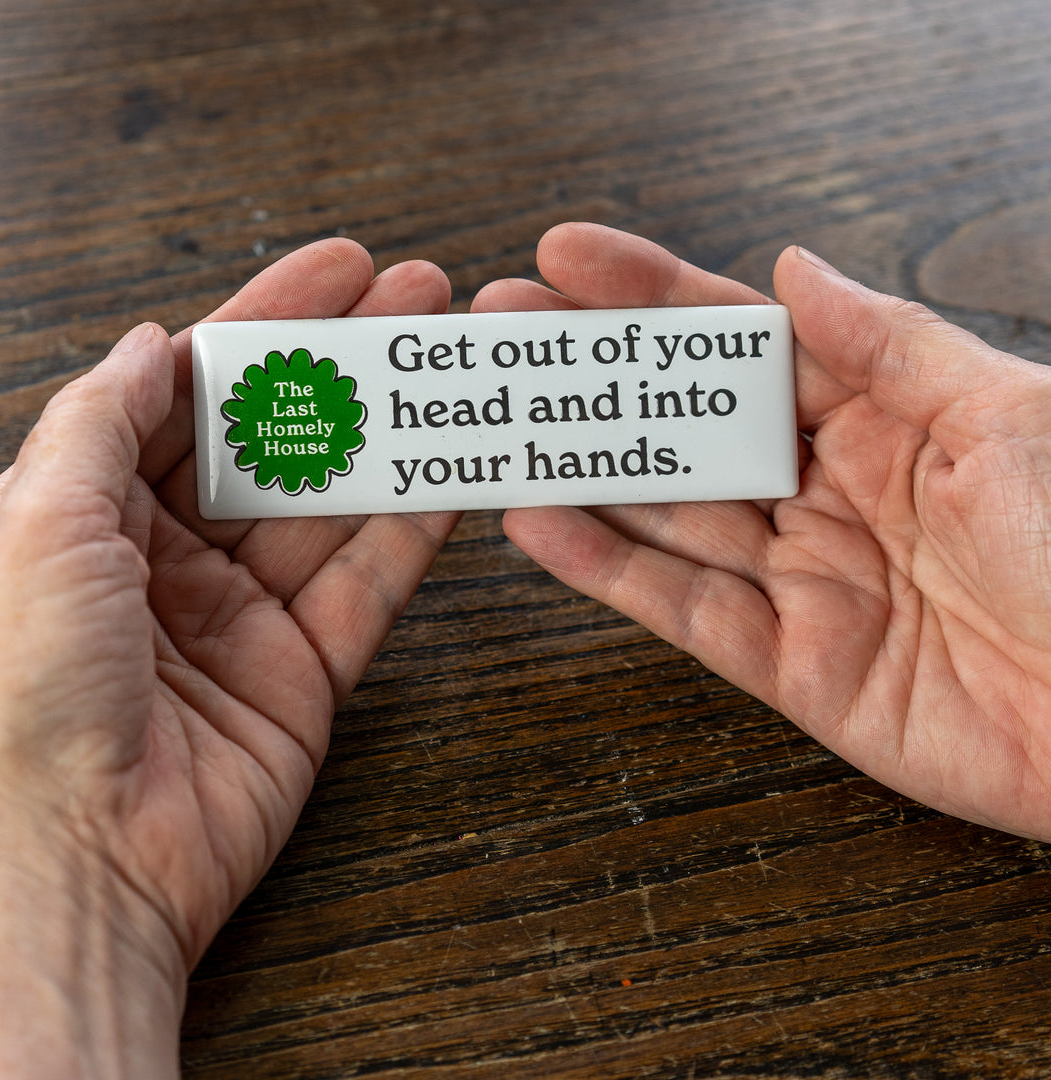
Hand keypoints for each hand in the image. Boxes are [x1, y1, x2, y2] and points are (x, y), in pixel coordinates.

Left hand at [0, 239, 457, 1076]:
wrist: (68, 865)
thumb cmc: (17, 699)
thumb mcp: (33, 527)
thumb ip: (99, 421)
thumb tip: (156, 343)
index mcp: (93, 514)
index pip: (197, 393)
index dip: (269, 324)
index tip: (339, 269)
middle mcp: (171, 560)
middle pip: (278, 438)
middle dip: (349, 366)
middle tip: (420, 303)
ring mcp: (244, 618)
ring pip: (334, 506)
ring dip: (393, 437)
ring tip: (454, 373)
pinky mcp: (305, 675)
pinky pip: (369, 587)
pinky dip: (414, 532)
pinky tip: (452, 476)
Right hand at [474, 222, 1050, 841]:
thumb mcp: (1002, 413)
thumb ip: (884, 344)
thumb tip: (790, 271)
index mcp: (885, 418)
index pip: (742, 343)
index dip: (652, 297)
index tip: (567, 261)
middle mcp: (830, 494)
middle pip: (685, 428)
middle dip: (591, 380)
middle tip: (504, 337)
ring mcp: (803, 580)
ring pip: (666, 516)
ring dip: (579, 472)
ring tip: (500, 427)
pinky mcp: (789, 664)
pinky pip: (679, 608)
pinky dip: (605, 569)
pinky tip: (540, 524)